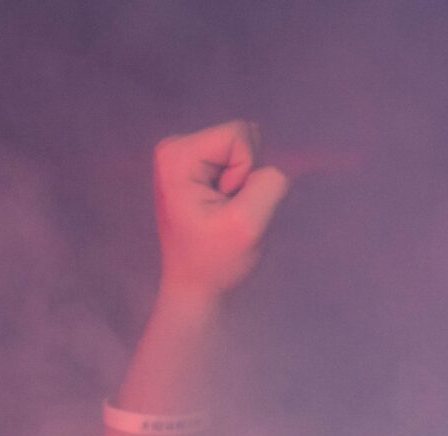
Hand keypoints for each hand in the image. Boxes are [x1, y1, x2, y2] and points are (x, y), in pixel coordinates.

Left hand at [153, 120, 290, 307]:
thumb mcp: (248, 225)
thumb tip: (272, 166)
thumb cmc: (216, 261)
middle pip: (242, 138)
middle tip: (224, 211)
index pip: (239, 136)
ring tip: (222, 212)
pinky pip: (239, 161)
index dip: (245, 174)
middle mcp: (175, 146)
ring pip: (244, 150)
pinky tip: (220, 210)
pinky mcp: (195, 166)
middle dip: (245, 177)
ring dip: (244, 184)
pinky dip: (239, 188)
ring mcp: (183, 155)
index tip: (225, 206)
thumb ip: (268, 184)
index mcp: (178, 154)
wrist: (195, 287)